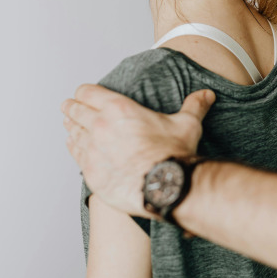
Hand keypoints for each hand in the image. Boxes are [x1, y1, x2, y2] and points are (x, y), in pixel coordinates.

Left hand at [61, 84, 215, 217]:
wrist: (166, 185)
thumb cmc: (174, 154)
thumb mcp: (187, 124)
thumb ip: (194, 105)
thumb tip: (207, 94)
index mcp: (119, 109)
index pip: (88, 92)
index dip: (84, 92)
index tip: (84, 94)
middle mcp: (100, 126)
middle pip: (75, 110)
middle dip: (72, 107)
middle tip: (69, 106)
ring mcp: (92, 150)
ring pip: (72, 132)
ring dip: (71, 126)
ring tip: (70, 124)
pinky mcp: (91, 172)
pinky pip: (75, 154)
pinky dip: (74, 147)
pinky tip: (75, 145)